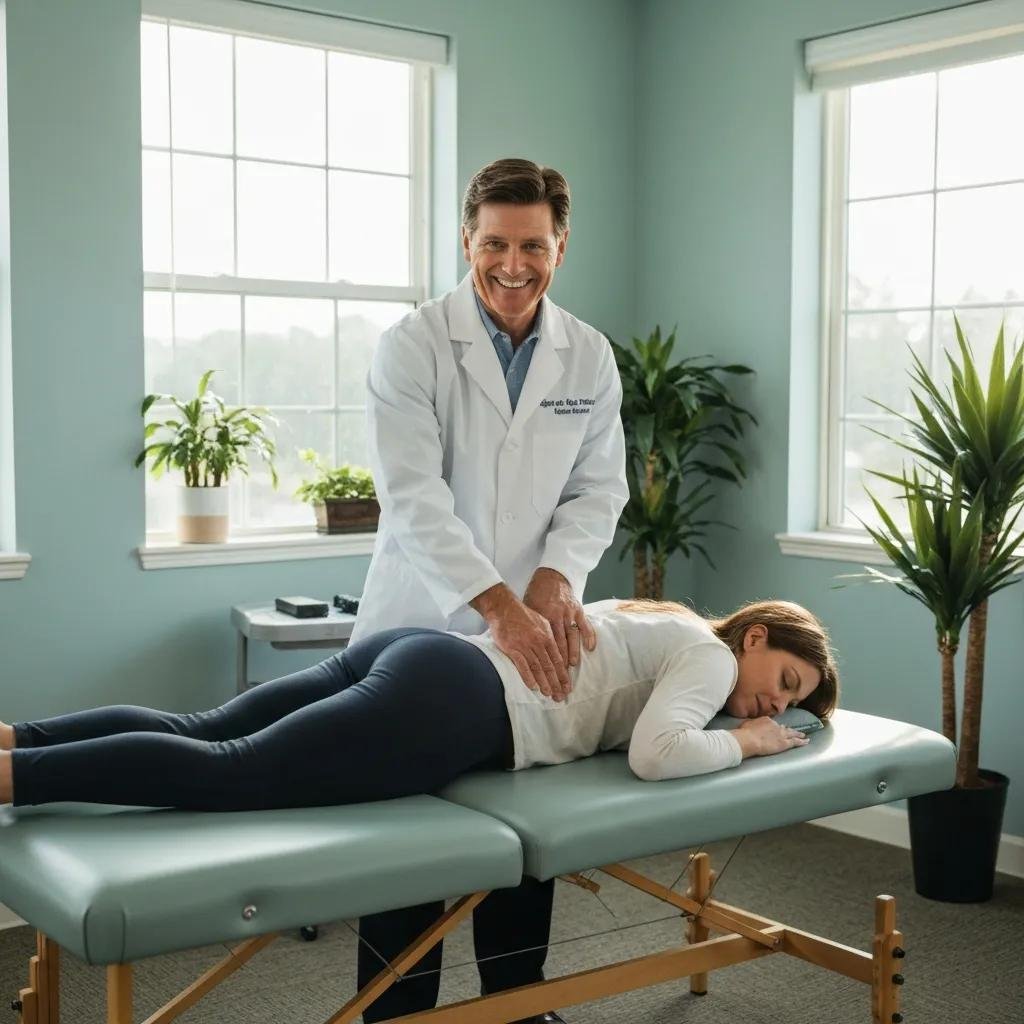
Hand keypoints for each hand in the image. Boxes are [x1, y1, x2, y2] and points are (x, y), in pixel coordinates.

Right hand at [470, 584, 570, 699]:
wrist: (504, 608)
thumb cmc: (523, 615)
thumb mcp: (542, 622)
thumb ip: (550, 636)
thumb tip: (557, 650)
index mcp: (547, 637)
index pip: (558, 660)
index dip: (563, 675)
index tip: (567, 687)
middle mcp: (538, 642)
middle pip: (549, 666)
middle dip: (556, 683)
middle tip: (560, 696)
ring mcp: (525, 646)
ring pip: (537, 668)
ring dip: (544, 683)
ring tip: (549, 694)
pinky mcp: (512, 648)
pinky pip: (522, 665)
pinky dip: (528, 677)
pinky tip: (533, 687)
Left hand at [523, 568, 595, 673]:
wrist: (551, 576)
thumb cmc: (536, 594)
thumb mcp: (529, 609)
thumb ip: (530, 626)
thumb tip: (522, 645)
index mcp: (543, 617)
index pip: (546, 643)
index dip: (547, 658)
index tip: (546, 671)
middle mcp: (558, 616)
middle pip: (560, 643)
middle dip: (560, 661)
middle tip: (559, 673)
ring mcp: (570, 613)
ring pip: (572, 636)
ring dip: (573, 652)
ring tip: (572, 665)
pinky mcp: (579, 609)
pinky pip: (585, 625)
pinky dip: (589, 637)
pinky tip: (590, 648)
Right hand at [732, 717, 809, 758]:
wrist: (749, 739)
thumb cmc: (745, 732)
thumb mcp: (746, 723)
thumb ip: (752, 723)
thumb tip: (751, 724)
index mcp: (767, 720)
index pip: (773, 723)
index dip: (776, 727)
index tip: (777, 729)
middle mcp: (776, 725)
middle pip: (784, 727)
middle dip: (789, 729)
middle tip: (793, 730)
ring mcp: (781, 734)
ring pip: (792, 733)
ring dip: (798, 734)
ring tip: (804, 735)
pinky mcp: (784, 743)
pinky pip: (795, 741)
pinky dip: (802, 741)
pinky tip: (806, 741)